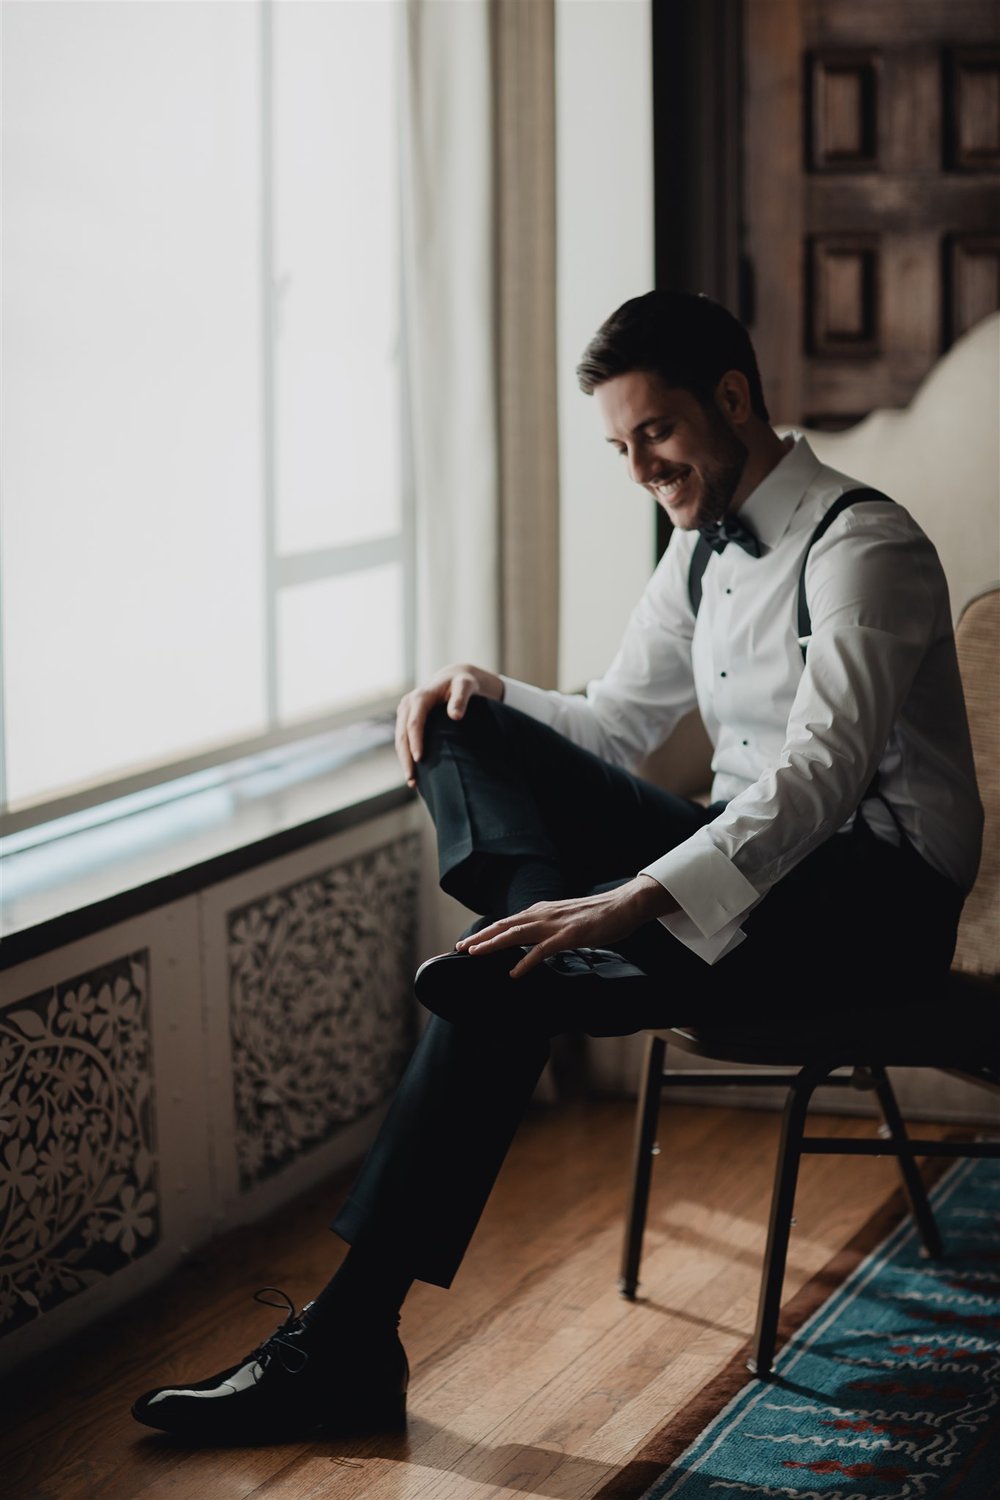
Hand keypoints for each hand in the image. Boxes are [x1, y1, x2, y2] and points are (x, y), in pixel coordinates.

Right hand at [395, 663, 503, 787]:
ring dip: (404, 760)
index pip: (414, 723)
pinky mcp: (407, 719)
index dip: (415, 742)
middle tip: (412, 780)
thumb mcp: (466, 686)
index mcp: (420, 696)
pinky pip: (403, 739)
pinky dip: (406, 755)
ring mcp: (405, 712)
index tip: (419, 760)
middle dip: (406, 758)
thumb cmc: (463, 683)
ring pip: (400, 739)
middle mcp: (408, 704)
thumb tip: (455, 716)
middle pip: (402, 735)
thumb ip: (461, 699)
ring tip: (412, 782)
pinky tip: (414, 771)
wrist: (454, 677)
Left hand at [455, 875, 677, 977]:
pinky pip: (543, 950)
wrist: (624, 905)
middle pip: (505, 925)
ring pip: (516, 933)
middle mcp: (544, 914)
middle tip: (459, 948)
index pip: (508, 922)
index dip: (486, 932)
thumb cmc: (598, 916)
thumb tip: (535, 941)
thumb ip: (549, 928)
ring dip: (493, 944)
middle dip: (481, 937)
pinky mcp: (569, 935)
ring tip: (474, 953)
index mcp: (542, 911)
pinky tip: (514, 972)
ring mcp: (555, 924)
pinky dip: (526, 961)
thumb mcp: (567, 920)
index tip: (467, 942)